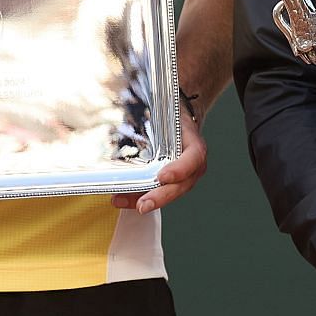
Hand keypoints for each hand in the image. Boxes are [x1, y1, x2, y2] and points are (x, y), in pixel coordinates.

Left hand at [113, 98, 207, 214]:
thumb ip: (152, 114)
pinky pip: (156, 193)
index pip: (193, 159)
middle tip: (142, 205)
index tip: (162, 177)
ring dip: (144, 199)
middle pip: (180, 185)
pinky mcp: (168, 182)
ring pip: (167, 193)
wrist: (178, 119)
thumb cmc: (173, 115)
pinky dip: (137, 197)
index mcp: (195, 146)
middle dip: (160, 197)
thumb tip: (122, 110)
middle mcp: (192, 166)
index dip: (179, 170)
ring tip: (121, 201)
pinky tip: (120, 199)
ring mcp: (182, 178)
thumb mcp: (170, 110)